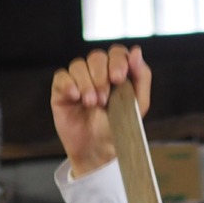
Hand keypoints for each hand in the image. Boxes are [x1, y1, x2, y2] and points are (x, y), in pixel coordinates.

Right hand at [50, 43, 151, 177]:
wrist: (99, 151)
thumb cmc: (118, 128)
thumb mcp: (137, 106)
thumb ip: (141, 78)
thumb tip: (136, 51)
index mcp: (116, 73)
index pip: (116, 53)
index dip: (117, 61)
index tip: (118, 78)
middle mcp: (96, 73)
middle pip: (97, 57)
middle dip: (101, 75)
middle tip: (104, 99)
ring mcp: (78, 80)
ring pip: (79, 65)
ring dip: (86, 83)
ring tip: (92, 104)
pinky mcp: (62, 90)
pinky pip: (62, 76)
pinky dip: (69, 84)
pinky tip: (76, 97)